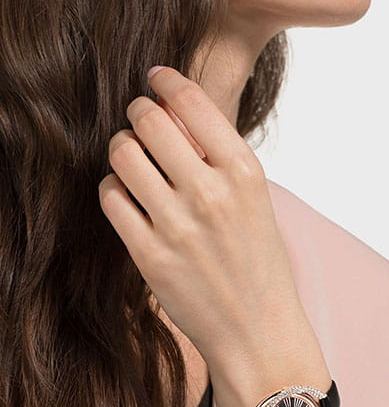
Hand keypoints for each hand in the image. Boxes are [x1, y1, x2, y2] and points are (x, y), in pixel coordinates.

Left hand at [98, 66, 307, 364]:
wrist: (258, 330)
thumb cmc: (259, 262)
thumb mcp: (254, 199)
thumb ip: (218, 157)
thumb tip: (172, 113)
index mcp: (245, 171)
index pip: (192, 101)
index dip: (165, 80)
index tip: (155, 77)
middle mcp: (211, 192)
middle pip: (148, 120)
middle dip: (137, 110)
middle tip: (138, 117)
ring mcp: (177, 225)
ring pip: (122, 154)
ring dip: (121, 147)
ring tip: (131, 158)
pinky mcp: (149, 255)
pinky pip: (111, 196)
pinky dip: (114, 187)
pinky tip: (128, 194)